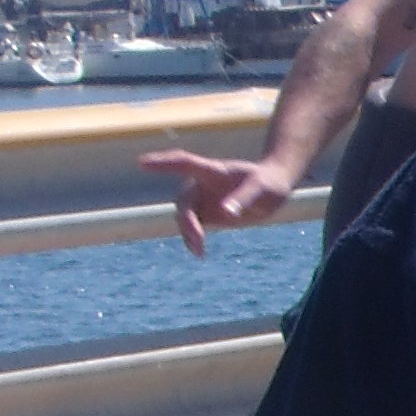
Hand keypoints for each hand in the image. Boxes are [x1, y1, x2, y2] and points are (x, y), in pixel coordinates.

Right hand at [141, 147, 299, 257]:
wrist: (273, 190)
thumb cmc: (269, 184)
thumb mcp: (263, 190)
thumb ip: (244, 198)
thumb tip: (226, 213)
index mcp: (214, 171)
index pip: (184, 163)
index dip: (163, 163)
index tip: (142, 163)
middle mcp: (202, 184)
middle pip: (184, 200)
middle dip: (187, 220)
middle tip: (197, 239)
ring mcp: (202, 199)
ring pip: (185, 216)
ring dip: (188, 233)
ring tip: (199, 251)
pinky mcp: (206, 214)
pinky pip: (193, 227)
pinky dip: (193, 239)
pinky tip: (198, 252)